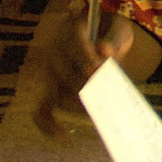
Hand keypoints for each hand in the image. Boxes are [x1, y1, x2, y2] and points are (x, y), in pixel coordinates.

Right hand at [30, 6, 131, 137]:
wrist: (103, 36)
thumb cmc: (111, 31)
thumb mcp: (119, 27)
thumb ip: (114, 38)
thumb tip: (103, 50)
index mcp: (68, 30)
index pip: (72, 45)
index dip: (85, 58)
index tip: (99, 68)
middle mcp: (54, 51)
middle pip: (65, 74)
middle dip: (88, 86)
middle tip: (108, 94)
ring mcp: (50, 72)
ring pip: (57, 94)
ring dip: (80, 104)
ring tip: (101, 110)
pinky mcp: (51, 89)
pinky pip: (42, 109)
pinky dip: (48, 123)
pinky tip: (62, 134)